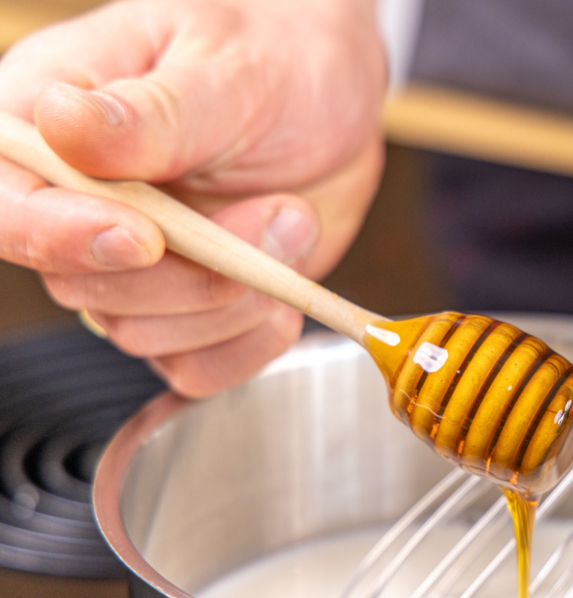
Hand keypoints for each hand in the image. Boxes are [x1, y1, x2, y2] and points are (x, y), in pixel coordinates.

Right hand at [0, 0, 386, 395]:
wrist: (335, 90)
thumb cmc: (271, 51)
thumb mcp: (226, 66)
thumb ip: (154, 112)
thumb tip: (63, 124)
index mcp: (49, 123)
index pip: (4, 204)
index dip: (57, 237)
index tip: (144, 238)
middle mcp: (77, 205)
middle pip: (81, 288)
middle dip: (190, 272)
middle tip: (275, 212)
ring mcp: (131, 267)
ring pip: (143, 336)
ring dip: (234, 298)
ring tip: (292, 219)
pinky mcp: (186, 308)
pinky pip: (196, 367)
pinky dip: (251, 340)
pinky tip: (287, 281)